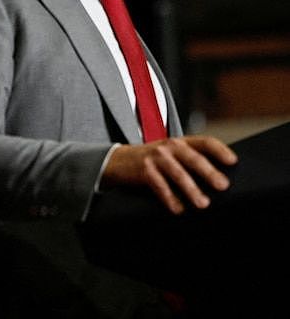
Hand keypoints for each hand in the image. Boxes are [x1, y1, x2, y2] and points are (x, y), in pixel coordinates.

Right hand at [101, 136, 237, 214]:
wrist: (117, 161)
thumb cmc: (150, 161)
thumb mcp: (169, 154)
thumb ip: (188, 160)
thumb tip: (217, 179)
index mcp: (180, 142)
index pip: (204, 142)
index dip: (220, 150)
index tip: (233, 162)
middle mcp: (168, 146)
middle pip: (193, 158)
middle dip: (209, 172)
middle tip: (222, 185)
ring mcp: (155, 157)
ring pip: (178, 174)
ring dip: (192, 189)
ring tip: (203, 203)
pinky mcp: (144, 170)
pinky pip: (160, 186)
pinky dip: (170, 199)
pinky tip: (178, 209)